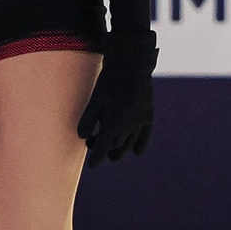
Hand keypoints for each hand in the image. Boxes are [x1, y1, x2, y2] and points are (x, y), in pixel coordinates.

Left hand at [76, 35, 156, 167]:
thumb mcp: (95, 99)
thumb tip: (82, 137)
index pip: (103, 147)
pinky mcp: (148, 114)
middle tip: (93, 143)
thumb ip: (89, 119)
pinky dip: (141, 144)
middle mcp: (129, 125)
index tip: (92, 166)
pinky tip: (137, 151)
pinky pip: (145, 135)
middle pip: (116, 145)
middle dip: (105, 148)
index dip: (97, 157)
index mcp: (114, 122)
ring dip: (121, 150)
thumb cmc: (109, 80)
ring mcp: (140, 121)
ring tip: (113, 153)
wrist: (132, 63)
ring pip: (130, 143)